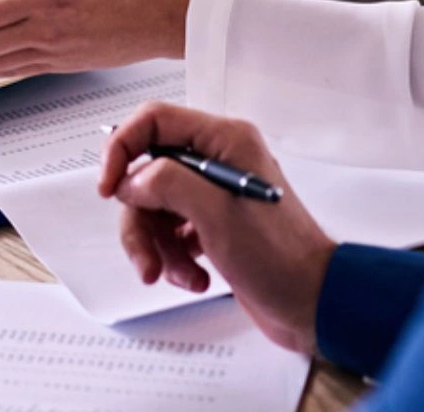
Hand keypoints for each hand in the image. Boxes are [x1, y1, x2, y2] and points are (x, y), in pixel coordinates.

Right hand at [99, 103, 335, 355]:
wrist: (314, 302)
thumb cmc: (282, 258)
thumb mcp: (215, 214)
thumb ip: (166, 182)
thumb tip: (132, 178)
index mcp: (224, 140)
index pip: (154, 121)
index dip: (122, 149)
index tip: (108, 187)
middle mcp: (219, 160)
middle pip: (148, 173)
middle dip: (141, 219)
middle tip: (147, 257)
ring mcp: (215, 194)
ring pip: (156, 208)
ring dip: (158, 247)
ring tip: (179, 274)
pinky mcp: (214, 224)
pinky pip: (172, 232)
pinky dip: (175, 258)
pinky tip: (197, 277)